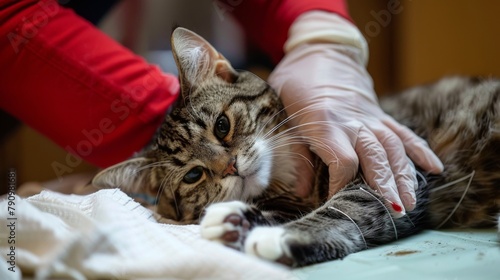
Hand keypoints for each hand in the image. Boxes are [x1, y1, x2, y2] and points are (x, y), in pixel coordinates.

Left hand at [268, 12, 442, 216]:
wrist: (320, 52)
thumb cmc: (295, 86)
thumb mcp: (285, 117)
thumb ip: (297, 155)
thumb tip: (301, 191)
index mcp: (325, 122)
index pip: (343, 161)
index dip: (341, 185)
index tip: (337, 203)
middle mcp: (353, 120)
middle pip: (376, 156)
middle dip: (387, 185)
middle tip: (396, 211)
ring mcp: (370, 116)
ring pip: (394, 147)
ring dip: (405, 175)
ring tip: (412, 202)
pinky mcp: (380, 113)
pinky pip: (403, 132)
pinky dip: (419, 150)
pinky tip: (434, 168)